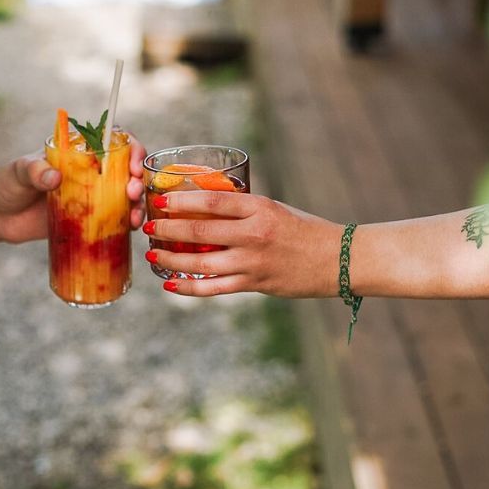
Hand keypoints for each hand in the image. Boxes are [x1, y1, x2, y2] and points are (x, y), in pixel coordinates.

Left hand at [0, 135, 146, 242]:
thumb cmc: (8, 184)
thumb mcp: (19, 172)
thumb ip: (35, 170)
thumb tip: (54, 177)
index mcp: (80, 152)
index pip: (115, 143)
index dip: (132, 150)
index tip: (133, 165)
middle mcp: (92, 172)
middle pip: (128, 170)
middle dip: (138, 180)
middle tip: (132, 191)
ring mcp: (94, 197)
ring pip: (128, 196)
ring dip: (137, 204)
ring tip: (134, 217)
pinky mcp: (91, 219)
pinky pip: (116, 219)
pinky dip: (128, 223)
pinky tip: (131, 228)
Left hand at [143, 191, 340, 296]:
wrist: (339, 260)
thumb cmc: (306, 230)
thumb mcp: (276, 209)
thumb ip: (245, 210)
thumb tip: (207, 209)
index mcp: (261, 208)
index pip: (212, 201)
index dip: (182, 200)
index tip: (160, 200)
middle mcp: (255, 234)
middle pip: (199, 231)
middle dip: (168, 229)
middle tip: (149, 226)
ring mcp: (253, 262)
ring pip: (201, 263)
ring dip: (171, 259)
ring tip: (152, 253)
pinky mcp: (255, 284)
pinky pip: (214, 288)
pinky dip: (189, 287)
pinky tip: (171, 284)